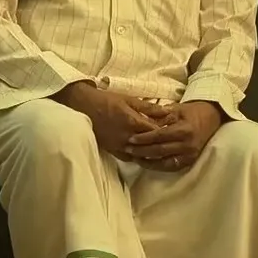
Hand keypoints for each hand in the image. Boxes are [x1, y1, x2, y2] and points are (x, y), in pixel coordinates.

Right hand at [53, 83, 168, 159]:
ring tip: (159, 149)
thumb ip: (148, 107)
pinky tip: (143, 154)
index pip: (156, 131)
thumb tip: (166, 111)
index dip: (166, 131)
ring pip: (141, 154)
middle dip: (161, 142)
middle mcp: (127, 136)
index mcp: (133, 122)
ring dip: (150, 152)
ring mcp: (119, 144)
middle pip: (150, 144)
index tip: (174, 129)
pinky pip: (129, 158)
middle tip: (170, 141)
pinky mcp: (111, 149)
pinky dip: (137, 157)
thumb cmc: (106, 99)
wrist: (83, 106)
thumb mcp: (128, 99)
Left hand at [127, 101, 223, 170]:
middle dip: (142, 151)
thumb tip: (139, 120)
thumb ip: (159, 116)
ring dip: (148, 161)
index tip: (130, 139)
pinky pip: (172, 166)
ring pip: (165, 162)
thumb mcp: (175, 109)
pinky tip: (147, 162)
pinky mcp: (190, 160)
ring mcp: (190, 155)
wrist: (211, 118)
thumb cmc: (190, 112)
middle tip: (127, 149)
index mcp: (184, 130)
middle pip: (160, 151)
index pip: (160, 136)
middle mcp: (188, 145)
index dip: (144, 139)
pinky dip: (158, 166)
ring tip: (134, 157)